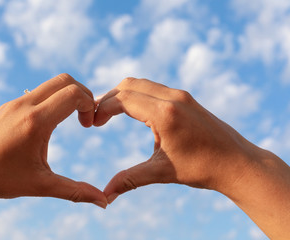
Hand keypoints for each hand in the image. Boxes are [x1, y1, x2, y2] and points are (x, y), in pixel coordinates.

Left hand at [0, 73, 106, 206]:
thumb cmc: (0, 180)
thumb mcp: (41, 185)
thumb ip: (75, 191)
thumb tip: (103, 202)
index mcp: (36, 122)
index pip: (74, 94)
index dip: (90, 105)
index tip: (88, 125)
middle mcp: (25, 105)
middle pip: (64, 80)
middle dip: (83, 94)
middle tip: (85, 118)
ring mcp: (14, 102)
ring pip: (50, 84)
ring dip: (66, 96)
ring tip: (69, 119)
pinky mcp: (8, 105)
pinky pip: (36, 92)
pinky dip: (51, 100)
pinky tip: (48, 123)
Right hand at [94, 77, 258, 202]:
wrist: (237, 163)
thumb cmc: (202, 168)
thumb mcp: (162, 173)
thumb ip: (130, 179)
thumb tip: (105, 195)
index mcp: (164, 113)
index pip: (123, 99)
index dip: (103, 108)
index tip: (92, 123)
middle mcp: (172, 97)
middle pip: (129, 85)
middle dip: (109, 98)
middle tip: (96, 117)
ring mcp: (181, 95)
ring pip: (141, 84)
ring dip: (123, 95)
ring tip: (110, 113)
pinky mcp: (186, 98)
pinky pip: (154, 88)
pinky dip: (137, 95)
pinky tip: (133, 111)